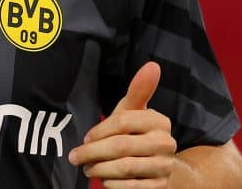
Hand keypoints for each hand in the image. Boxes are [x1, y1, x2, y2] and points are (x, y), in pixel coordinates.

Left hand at [68, 62, 177, 187]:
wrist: (161, 168)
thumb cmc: (138, 135)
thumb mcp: (134, 112)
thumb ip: (138, 90)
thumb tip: (152, 65)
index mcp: (159, 121)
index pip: (122, 122)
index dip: (99, 130)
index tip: (85, 138)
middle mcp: (166, 143)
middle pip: (121, 146)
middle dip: (93, 152)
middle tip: (76, 157)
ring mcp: (165, 166)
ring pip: (124, 168)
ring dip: (100, 169)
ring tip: (88, 169)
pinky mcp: (161, 187)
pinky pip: (131, 187)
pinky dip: (112, 184)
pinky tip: (104, 181)